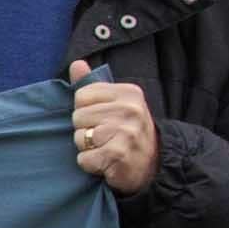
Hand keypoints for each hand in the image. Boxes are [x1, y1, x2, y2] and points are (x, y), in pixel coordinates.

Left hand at [69, 62, 159, 194]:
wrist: (152, 164)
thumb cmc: (127, 131)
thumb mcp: (116, 103)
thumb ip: (93, 84)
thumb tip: (76, 63)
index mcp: (129, 93)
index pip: (81, 95)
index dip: (85, 109)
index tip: (101, 118)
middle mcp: (130, 110)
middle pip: (77, 116)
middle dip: (84, 129)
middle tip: (104, 136)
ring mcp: (126, 133)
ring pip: (79, 137)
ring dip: (87, 147)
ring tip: (105, 148)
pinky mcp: (118, 155)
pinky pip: (83, 158)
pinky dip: (89, 164)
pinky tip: (105, 162)